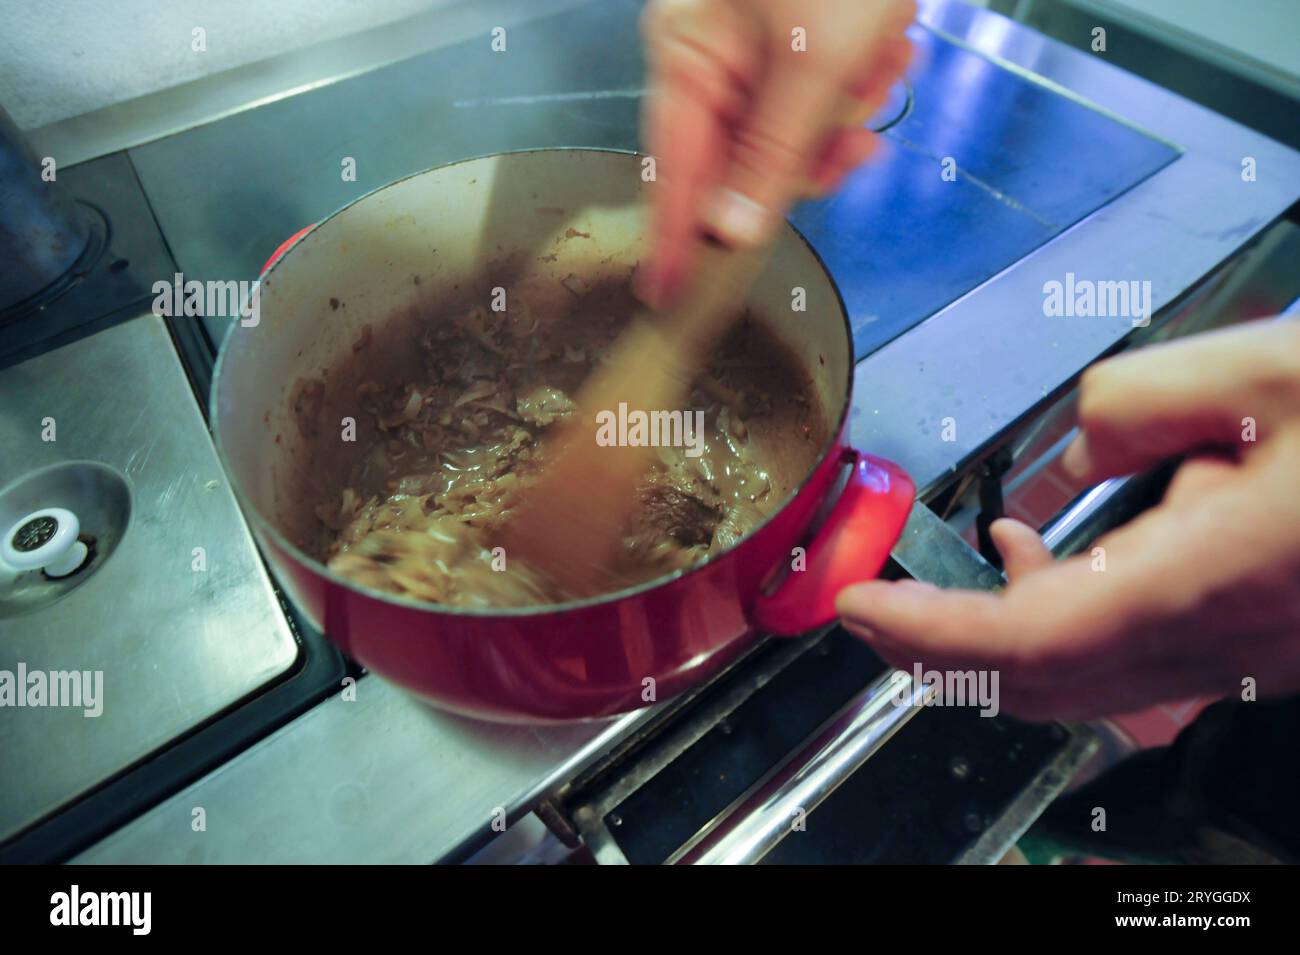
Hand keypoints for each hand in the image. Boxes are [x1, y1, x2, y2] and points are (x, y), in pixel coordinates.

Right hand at [637, 0, 914, 306]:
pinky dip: (861, 81)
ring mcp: (753, 49)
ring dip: (848, 110)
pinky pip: (821, 99)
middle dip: (811, 152)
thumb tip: (729, 232)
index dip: (673, 238)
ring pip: (793, 134)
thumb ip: (772, 156)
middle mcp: (710, 56)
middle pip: (744, 162)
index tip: (670, 298)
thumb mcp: (814, 61)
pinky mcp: (795, 41)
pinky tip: (887, 42)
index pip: (671, 172)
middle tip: (853, 136)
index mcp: (687, 54)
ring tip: (882, 54)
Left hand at [836, 319, 1299, 720]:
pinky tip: (1055, 556)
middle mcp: (1228, 640)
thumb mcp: (1269, 369)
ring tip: (963, 570)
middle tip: (876, 612)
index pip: (1023, 641)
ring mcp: (1253, 653)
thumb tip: (1079, 452)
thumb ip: (1141, 405)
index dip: (927, 632)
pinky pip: (1144, 653)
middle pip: (1045, 680)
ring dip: (1006, 634)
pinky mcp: (1270, 638)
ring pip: (1093, 677)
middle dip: (943, 648)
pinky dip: (1074, 617)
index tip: (860, 608)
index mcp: (1211, 580)